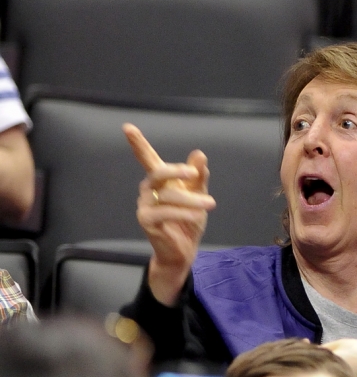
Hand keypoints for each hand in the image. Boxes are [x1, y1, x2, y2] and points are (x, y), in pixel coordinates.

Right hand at [124, 124, 215, 305]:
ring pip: (168, 195)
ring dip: (191, 199)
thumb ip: (198, 177)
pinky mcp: (146, 221)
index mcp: (160, 180)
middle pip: (158, 173)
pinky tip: (198, 215)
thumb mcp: (198, 195)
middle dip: (176, 171)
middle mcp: (148, 190)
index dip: (138, 144)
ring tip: (210, 204)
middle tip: (194, 174)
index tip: (127, 127)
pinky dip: (184, 212)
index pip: (147, 158)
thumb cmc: (189, 220)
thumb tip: (199, 154)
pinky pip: (165, 212)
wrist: (184, 249)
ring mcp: (145, 205)